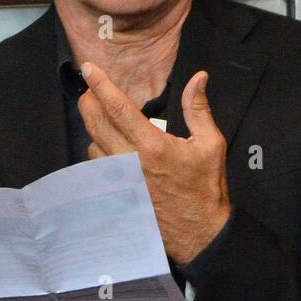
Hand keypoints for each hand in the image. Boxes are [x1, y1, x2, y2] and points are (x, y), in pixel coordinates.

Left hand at [78, 62, 230, 264]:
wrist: (199, 231)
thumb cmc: (206, 186)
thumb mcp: (211, 143)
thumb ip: (198, 109)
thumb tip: (198, 77)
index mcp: (153, 147)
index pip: (119, 109)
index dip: (101, 86)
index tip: (89, 69)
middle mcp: (130, 162)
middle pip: (97, 124)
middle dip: (89, 102)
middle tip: (89, 89)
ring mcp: (120, 180)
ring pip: (94, 146)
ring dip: (95, 129)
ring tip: (106, 121)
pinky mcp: (117, 193)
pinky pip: (97, 167)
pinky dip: (99, 151)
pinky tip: (110, 147)